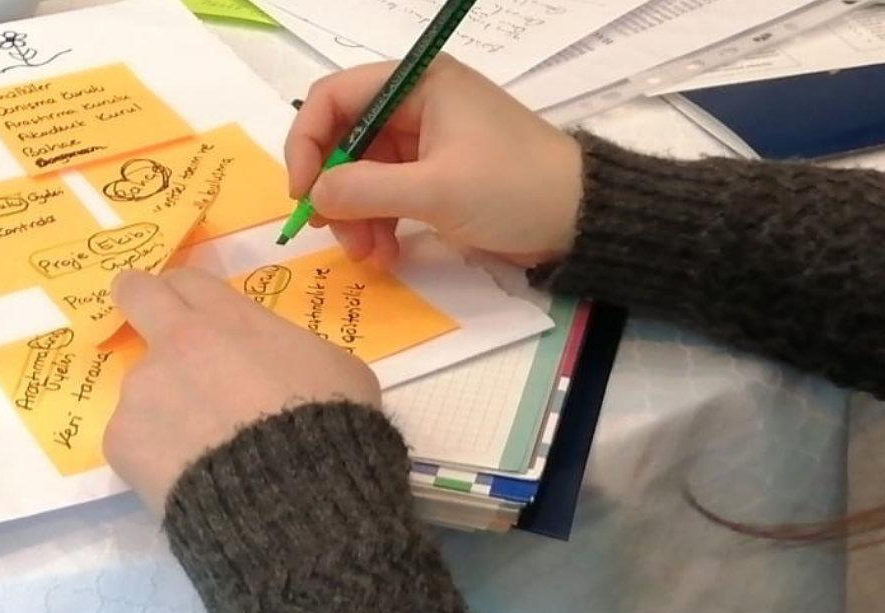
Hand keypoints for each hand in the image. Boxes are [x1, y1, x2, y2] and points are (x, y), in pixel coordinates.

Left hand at [103, 269, 380, 512]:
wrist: (291, 495)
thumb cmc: (328, 425)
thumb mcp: (335, 367)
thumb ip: (290, 350)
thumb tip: (280, 364)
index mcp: (226, 318)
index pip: (187, 281)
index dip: (186, 294)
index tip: (185, 310)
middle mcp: (172, 342)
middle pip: (135, 295)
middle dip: (136, 299)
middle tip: (144, 318)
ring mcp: (141, 389)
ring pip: (143, 386)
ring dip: (164, 405)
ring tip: (203, 449)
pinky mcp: (121, 440)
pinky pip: (135, 440)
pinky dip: (156, 455)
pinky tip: (188, 478)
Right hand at [287, 58, 582, 267]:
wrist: (580, 220)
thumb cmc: (513, 189)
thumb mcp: (435, 190)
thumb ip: (365, 188)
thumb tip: (315, 194)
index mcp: (418, 84)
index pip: (334, 98)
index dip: (308, 142)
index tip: (303, 191)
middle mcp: (416, 104)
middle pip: (344, 140)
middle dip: (336, 190)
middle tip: (335, 235)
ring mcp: (425, 141)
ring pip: (361, 173)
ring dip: (356, 216)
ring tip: (371, 256)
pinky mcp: (434, 175)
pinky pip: (385, 194)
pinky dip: (378, 223)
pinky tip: (387, 255)